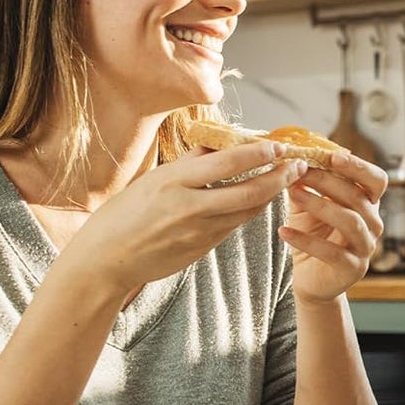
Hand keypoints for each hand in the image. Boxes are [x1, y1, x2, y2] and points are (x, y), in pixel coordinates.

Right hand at [65, 140, 299, 298]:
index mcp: (172, 181)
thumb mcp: (151, 181)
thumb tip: (218, 144)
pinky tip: (260, 199)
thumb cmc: (123, 214)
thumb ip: (187, 165)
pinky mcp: (202, 248)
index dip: (258, 153)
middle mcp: (189, 206)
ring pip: (246, 211)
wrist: (106, 259)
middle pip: (248, 191)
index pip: (226, 163)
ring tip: (287, 178)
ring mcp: (198, 231)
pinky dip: (250, 210)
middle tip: (298, 165)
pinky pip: (233, 225)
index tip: (279, 144)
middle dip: (279, 177)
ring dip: (271, 194)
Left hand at [280, 151, 387, 304]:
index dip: (359, 167)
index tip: (333, 157)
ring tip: (292, 192)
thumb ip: (306, 182)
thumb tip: (292, 155)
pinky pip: (331, 252)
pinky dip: (305, 240)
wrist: (310, 275)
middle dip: (327, 181)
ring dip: (319, 204)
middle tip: (298, 171)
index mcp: (368, 204)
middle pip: (358, 197)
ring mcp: (365, 247)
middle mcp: (373, 224)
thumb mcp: (308, 203)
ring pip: (350, 221)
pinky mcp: (352, 268)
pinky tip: (283, 232)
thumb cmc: (313, 234)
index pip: (376, 180)